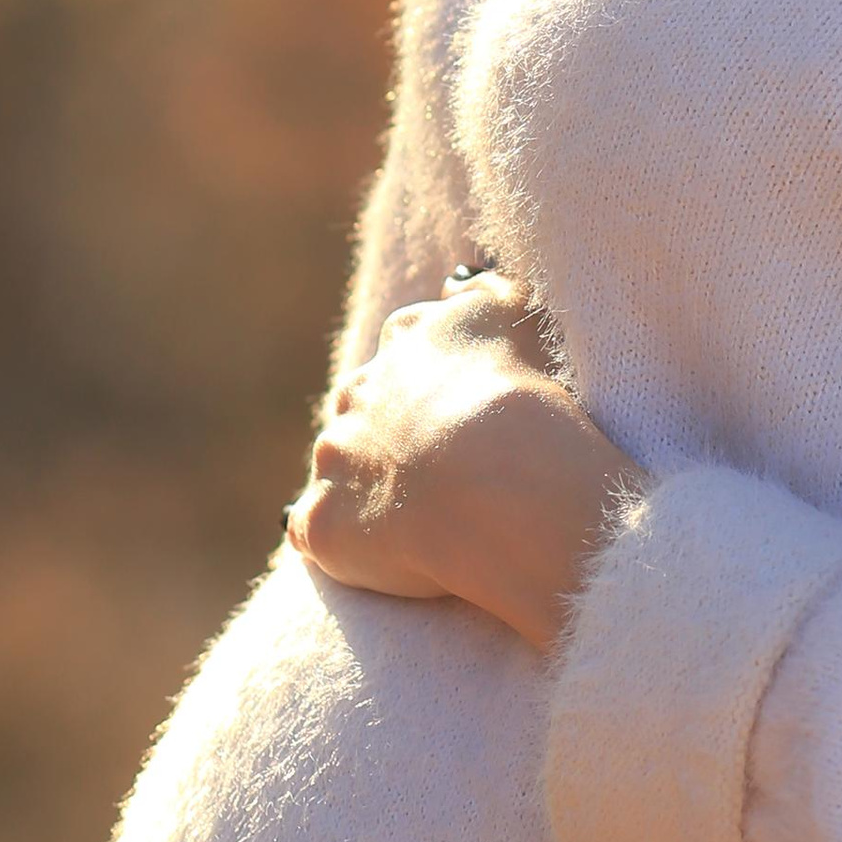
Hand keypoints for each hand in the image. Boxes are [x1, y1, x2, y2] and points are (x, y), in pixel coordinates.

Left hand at [288, 268, 643, 652]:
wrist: (497, 477)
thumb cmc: (526, 398)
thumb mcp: (518, 313)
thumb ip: (487, 292)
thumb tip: (462, 283)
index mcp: (409, 340)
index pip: (408, 345)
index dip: (436, 379)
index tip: (462, 406)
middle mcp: (359, 391)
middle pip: (363, 405)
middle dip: (391, 431)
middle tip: (441, 469)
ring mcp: (334, 458)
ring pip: (337, 467)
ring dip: (365, 486)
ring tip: (418, 519)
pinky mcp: (321, 522)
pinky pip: (316, 531)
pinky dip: (340, 542)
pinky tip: (376, 558)